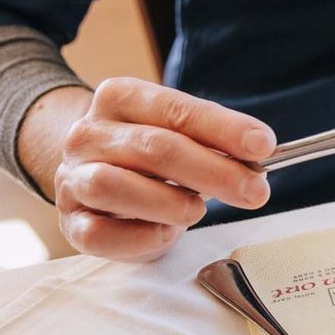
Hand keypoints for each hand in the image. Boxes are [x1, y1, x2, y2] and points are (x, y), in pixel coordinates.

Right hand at [21, 78, 277, 260]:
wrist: (89, 173)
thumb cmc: (147, 156)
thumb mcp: (179, 135)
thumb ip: (213, 142)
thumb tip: (257, 155)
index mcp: (119, 98)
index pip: (175, 110)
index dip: (223, 128)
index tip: (264, 145)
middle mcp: (88, 133)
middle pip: (153, 148)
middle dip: (213, 171)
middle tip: (256, 190)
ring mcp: (72, 178)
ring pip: (113, 186)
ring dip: (168, 202)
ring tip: (198, 210)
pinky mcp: (69, 221)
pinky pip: (98, 234)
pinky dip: (139, 236)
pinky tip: (166, 233)